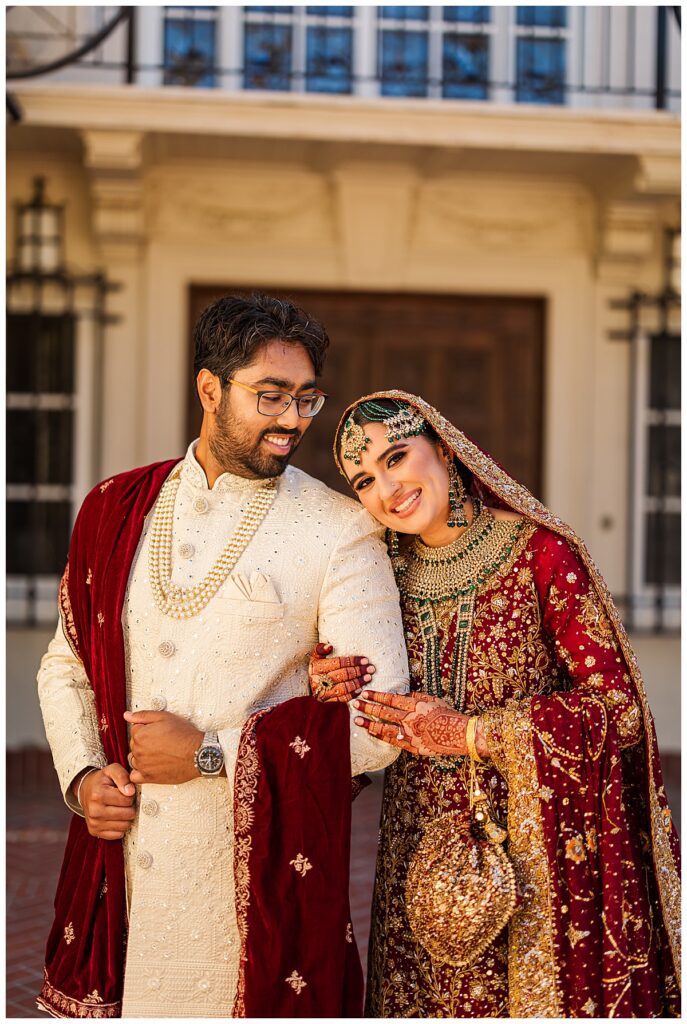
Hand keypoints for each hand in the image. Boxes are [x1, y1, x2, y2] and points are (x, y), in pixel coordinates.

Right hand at [73, 764, 135, 839]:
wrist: (85, 790)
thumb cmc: (102, 780)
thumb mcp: (112, 770)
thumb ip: (123, 777)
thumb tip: (130, 792)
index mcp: (98, 795)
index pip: (128, 800)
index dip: (130, 795)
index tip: (125, 792)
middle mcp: (94, 811)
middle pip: (128, 814)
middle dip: (130, 807)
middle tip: (123, 801)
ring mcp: (94, 823)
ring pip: (125, 826)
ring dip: (126, 817)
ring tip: (120, 808)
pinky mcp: (95, 832)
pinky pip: (118, 834)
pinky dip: (120, 826)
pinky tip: (116, 817)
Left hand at [123, 709, 204, 784]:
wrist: (198, 754)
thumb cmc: (184, 735)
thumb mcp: (165, 717)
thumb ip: (143, 715)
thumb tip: (126, 715)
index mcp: (140, 735)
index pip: (135, 730)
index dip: (147, 729)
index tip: (159, 731)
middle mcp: (138, 750)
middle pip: (134, 744)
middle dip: (145, 742)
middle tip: (161, 741)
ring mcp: (142, 765)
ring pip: (134, 758)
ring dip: (142, 756)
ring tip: (159, 754)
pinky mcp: (148, 777)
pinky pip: (134, 776)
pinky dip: (139, 772)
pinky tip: (150, 767)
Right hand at [308, 642, 374, 702]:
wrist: (310, 685)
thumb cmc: (316, 668)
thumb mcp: (315, 656)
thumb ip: (320, 649)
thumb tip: (330, 646)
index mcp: (315, 667)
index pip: (338, 663)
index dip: (353, 661)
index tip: (365, 659)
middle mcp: (318, 680)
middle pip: (342, 675)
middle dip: (358, 671)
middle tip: (371, 669)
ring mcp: (322, 692)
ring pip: (344, 687)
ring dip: (358, 683)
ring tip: (368, 678)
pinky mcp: (327, 701)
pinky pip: (342, 698)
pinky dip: (352, 694)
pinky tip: (361, 689)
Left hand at [352, 690, 489, 758]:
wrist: (459, 734)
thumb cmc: (447, 714)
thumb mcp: (432, 700)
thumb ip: (415, 697)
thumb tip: (401, 695)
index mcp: (414, 706)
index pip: (390, 699)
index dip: (376, 695)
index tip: (365, 693)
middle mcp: (409, 719)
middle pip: (384, 712)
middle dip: (367, 707)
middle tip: (354, 703)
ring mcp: (409, 734)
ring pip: (384, 728)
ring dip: (369, 723)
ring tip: (357, 720)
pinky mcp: (412, 746)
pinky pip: (393, 741)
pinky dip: (381, 736)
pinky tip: (372, 732)